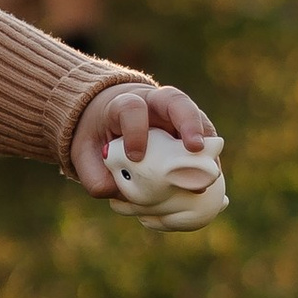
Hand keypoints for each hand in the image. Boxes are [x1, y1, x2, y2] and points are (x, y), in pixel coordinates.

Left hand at [70, 80, 212, 196]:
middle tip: (196, 148)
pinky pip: (206, 142)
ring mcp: (176, 116)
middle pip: (176, 101)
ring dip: (208, 147)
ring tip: (212, 175)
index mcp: (123, 105)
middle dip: (188, 122)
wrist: (107, 122)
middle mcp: (154, 104)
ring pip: (198, 120)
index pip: (131, 108)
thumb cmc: (97, 138)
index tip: (134, 157)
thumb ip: (97, 177)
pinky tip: (212, 187)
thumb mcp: (84, 156)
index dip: (135, 131)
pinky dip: (210, 164)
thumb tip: (123, 197)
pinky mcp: (190, 131)